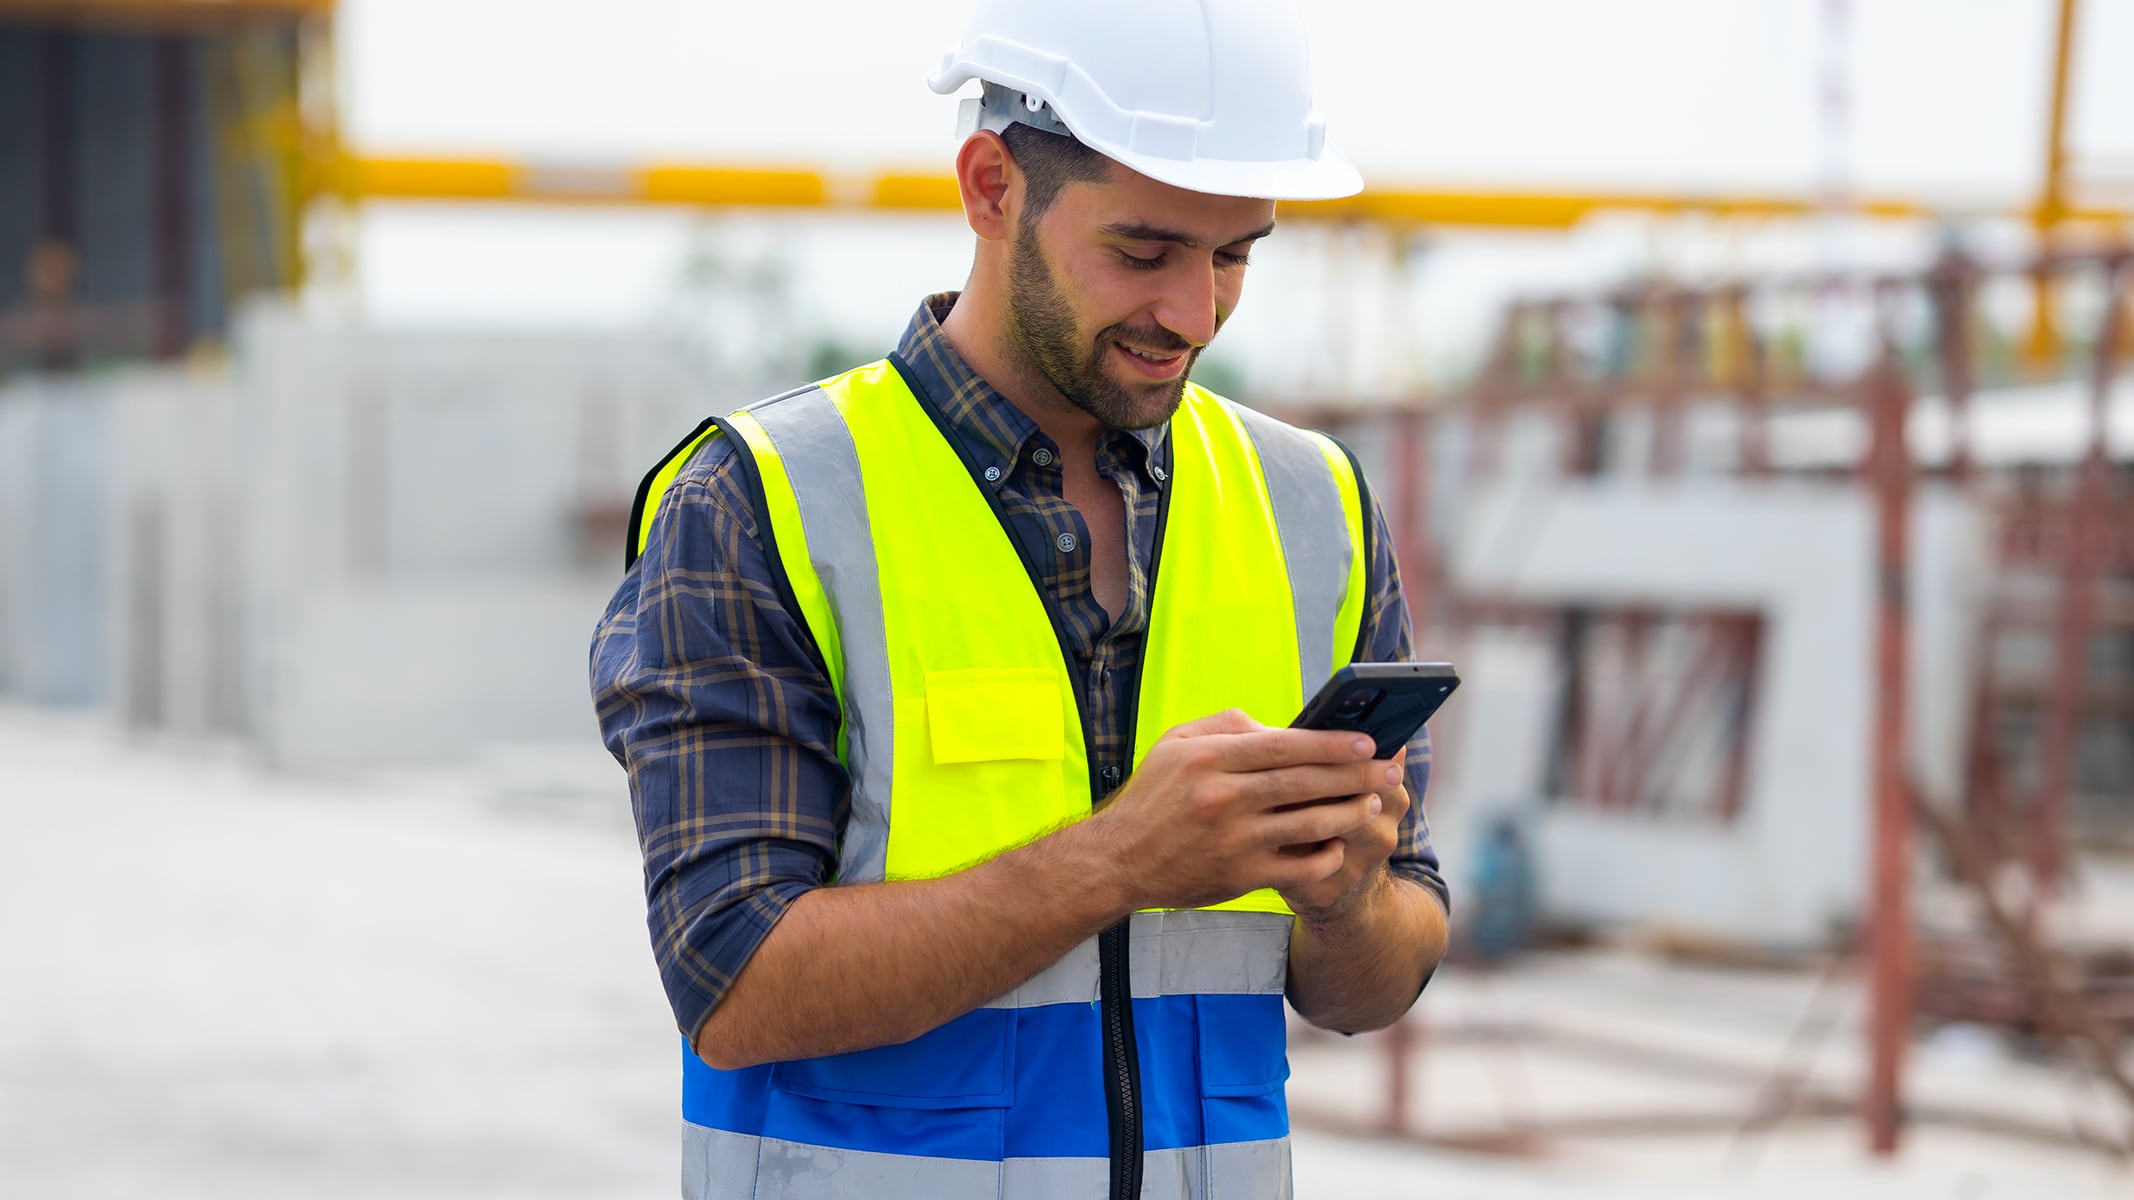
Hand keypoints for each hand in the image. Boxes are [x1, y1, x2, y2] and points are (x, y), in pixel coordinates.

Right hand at [1086, 709, 1398, 912]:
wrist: (1119, 860)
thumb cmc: (1153, 797)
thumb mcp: (1176, 743)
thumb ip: (1228, 726)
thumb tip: (1282, 728)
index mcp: (1210, 758)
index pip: (1285, 745)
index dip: (1332, 742)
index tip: (1366, 740)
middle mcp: (1223, 798)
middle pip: (1305, 783)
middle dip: (1354, 775)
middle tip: (1388, 769)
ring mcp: (1233, 840)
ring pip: (1309, 825)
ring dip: (1348, 813)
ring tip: (1371, 803)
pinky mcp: (1239, 876)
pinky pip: (1298, 867)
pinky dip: (1325, 856)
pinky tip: (1339, 845)